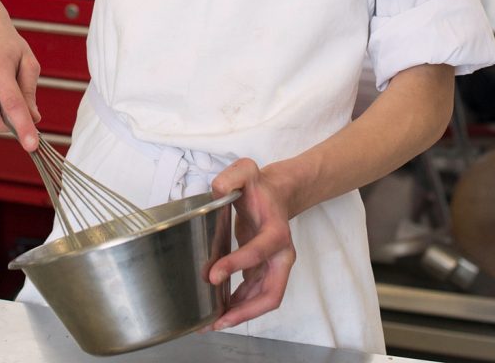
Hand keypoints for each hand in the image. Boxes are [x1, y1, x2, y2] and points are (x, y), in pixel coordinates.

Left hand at [207, 158, 295, 329]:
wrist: (274, 193)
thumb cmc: (258, 185)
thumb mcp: (245, 171)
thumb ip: (232, 176)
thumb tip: (218, 189)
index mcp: (277, 231)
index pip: (259, 252)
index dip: (237, 265)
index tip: (213, 275)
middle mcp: (282, 254)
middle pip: (270, 293)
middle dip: (245, 310)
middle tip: (218, 320)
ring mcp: (275, 266)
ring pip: (264, 300)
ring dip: (240, 314)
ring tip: (212, 323)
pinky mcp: (265, 271)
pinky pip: (255, 295)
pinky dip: (239, 306)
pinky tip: (219, 310)